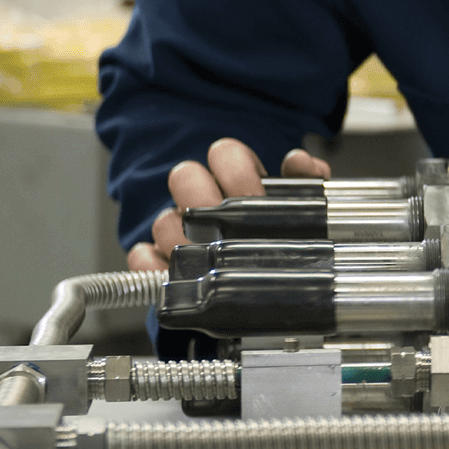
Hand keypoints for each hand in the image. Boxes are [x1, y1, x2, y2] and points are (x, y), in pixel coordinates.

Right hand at [126, 140, 331, 271]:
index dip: (237, 169)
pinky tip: (172, 275)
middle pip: (184, 177)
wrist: (267, 295)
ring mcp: (177, 231)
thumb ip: (307, 183)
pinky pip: (140, 257)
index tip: (255, 196)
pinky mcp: (159, 264)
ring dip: (182, 237)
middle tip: (225, 223)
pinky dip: (152, 266)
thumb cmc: (280, 244)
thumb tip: (297, 161)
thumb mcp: (304, 212)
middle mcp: (202, 200)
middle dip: (204, 197)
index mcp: (237, 179)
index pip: (225, 153)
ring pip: (164, 220)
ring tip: (206, 257)